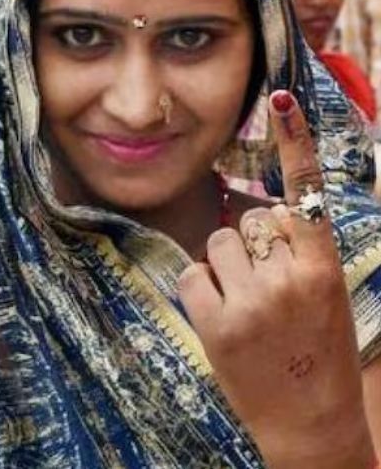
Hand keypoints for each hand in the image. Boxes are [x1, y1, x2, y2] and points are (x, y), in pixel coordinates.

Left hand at [178, 90, 373, 467]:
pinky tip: (225, 319)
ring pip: (217, 242)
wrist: (309, 419)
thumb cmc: (319, 351)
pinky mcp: (214, 321)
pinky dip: (202, 290)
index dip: (294, 140)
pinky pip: (193, 273)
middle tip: (271, 291)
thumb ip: (300, 252)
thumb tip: (261, 212)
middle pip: (250, 221)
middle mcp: (288, 278)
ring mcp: (249, 300)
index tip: (281, 98)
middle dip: (254, 246)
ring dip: (225, 266)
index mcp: (324, 267)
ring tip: (249, 306)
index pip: (305, 193)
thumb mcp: (326, 295)